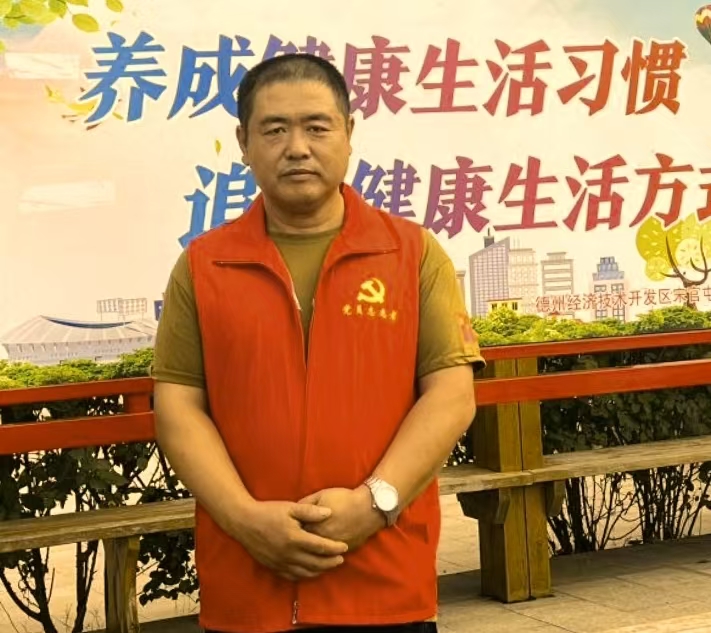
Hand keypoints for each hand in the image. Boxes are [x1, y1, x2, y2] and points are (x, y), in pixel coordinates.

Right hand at [230, 500, 348, 581]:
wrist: (244, 522)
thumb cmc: (268, 512)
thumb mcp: (290, 507)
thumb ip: (310, 511)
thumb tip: (329, 513)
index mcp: (295, 538)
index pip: (321, 546)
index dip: (335, 548)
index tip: (345, 546)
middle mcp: (289, 554)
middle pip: (316, 563)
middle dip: (331, 562)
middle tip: (341, 559)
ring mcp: (281, 563)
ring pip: (306, 572)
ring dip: (320, 570)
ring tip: (329, 565)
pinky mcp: (274, 567)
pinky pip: (293, 576)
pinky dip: (305, 575)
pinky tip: (311, 571)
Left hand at [298, 486, 385, 550]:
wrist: (369, 507)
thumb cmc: (344, 498)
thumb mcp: (321, 495)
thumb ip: (306, 504)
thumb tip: (293, 511)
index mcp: (315, 527)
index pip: (297, 534)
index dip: (292, 532)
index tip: (289, 529)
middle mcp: (323, 541)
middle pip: (306, 548)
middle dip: (299, 545)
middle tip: (294, 541)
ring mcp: (334, 548)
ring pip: (318, 556)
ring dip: (310, 554)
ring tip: (304, 551)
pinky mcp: (345, 551)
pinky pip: (330, 558)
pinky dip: (324, 558)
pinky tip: (318, 557)